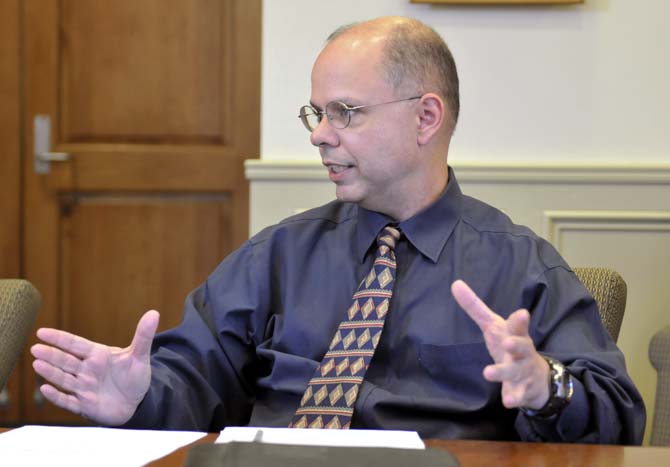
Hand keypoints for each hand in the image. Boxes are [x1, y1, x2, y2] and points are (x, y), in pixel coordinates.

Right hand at [31, 310, 159, 424]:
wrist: (137, 403)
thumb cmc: (134, 377)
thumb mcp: (140, 356)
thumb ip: (143, 336)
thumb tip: (154, 312)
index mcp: (97, 355)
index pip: (76, 344)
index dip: (60, 338)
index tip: (42, 332)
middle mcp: (87, 370)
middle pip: (66, 361)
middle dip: (51, 355)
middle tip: (36, 348)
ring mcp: (84, 388)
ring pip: (64, 379)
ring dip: (51, 373)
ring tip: (37, 364)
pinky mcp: (85, 405)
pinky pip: (68, 401)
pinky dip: (57, 397)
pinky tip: (45, 389)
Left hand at [451, 280, 548, 409]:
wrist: (537, 376)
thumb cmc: (510, 345)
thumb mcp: (494, 326)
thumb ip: (475, 307)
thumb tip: (455, 283)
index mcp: (515, 334)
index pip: (518, 326)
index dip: (519, 320)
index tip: (521, 314)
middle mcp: (522, 352)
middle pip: (522, 346)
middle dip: (516, 344)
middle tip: (507, 343)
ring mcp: (523, 371)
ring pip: (515, 371)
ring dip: (502, 372)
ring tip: (487, 373)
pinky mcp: (522, 389)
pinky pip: (518, 395)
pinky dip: (514, 398)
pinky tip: (507, 402)